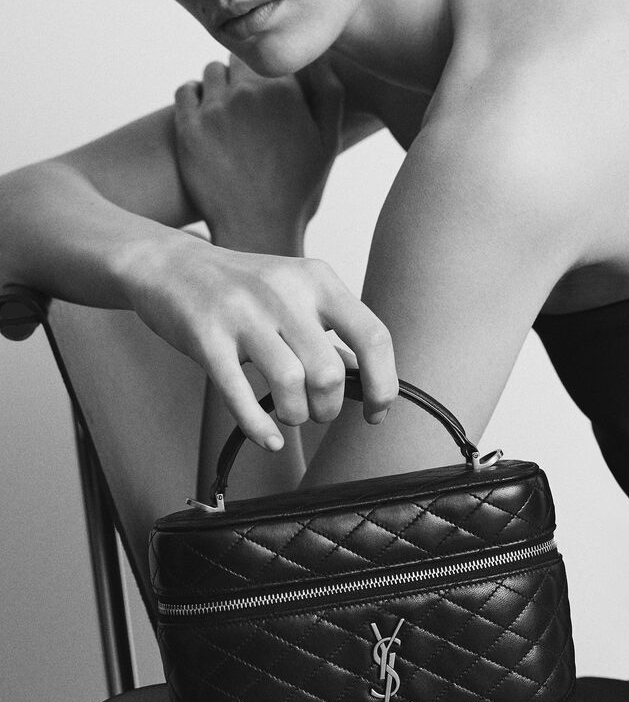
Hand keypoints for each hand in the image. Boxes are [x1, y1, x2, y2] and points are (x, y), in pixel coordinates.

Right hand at [120, 234, 396, 448]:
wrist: (172, 264)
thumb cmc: (243, 287)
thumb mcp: (295, 292)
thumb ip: (330, 331)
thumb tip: (366, 381)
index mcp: (318, 279)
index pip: (372, 336)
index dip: (383, 384)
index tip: (376, 411)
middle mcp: (285, 292)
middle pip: (329, 372)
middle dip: (329, 407)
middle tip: (317, 411)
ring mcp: (243, 313)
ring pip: (290, 384)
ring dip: (296, 415)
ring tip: (289, 414)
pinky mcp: (206, 337)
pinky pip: (239, 394)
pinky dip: (259, 427)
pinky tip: (267, 437)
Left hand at [173, 56, 343, 242]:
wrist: (258, 231)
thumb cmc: (298, 190)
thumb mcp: (328, 142)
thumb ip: (329, 93)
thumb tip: (318, 56)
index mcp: (285, 92)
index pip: (272, 57)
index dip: (272, 73)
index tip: (272, 93)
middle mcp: (248, 93)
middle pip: (240, 60)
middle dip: (246, 77)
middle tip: (249, 105)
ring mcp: (215, 109)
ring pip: (212, 71)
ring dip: (220, 86)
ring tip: (228, 113)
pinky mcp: (187, 127)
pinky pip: (185, 90)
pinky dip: (194, 97)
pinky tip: (205, 117)